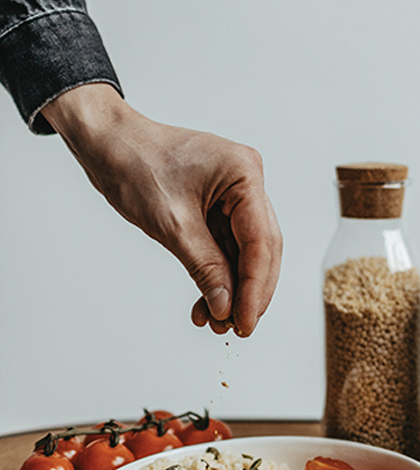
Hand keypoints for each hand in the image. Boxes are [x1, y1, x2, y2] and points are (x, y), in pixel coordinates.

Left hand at [41, 83, 281, 335]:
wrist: (107, 143)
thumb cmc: (134, 164)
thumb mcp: (173, 224)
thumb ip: (206, 268)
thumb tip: (226, 307)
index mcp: (244, 175)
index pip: (261, 243)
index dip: (255, 288)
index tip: (246, 322)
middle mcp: (248, 182)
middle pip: (262, 250)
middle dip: (249, 292)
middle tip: (236, 327)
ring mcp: (236, 193)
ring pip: (246, 253)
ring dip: (233, 288)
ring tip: (216, 321)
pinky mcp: (221, 205)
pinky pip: (228, 246)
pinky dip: (219, 274)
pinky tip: (207, 301)